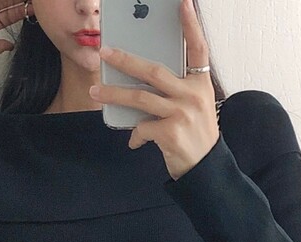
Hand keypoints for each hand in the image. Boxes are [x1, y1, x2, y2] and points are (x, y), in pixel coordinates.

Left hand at [90, 0, 219, 179]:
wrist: (205, 167)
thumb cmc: (194, 133)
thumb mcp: (193, 106)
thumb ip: (173, 90)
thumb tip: (139, 80)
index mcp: (201, 83)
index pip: (198, 47)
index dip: (190, 24)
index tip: (183, 2)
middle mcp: (193, 95)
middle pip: (154, 71)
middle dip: (125, 60)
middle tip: (105, 51)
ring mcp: (182, 113)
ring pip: (140, 98)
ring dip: (114, 95)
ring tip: (95, 92)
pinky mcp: (171, 133)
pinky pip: (142, 127)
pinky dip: (135, 134)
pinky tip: (134, 140)